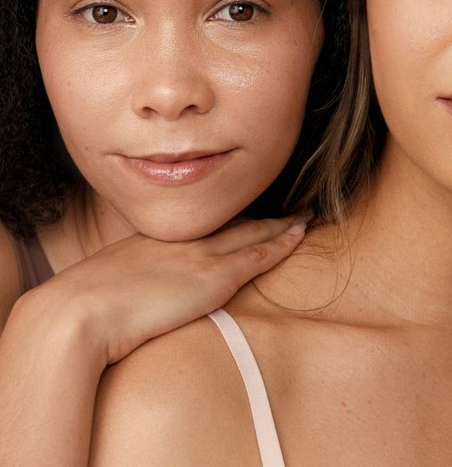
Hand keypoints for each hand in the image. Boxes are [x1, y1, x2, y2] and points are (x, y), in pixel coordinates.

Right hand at [14, 216, 305, 367]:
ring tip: (303, 217)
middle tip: (286, 207)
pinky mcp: (215, 276)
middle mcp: (180, 241)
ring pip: (251, 232)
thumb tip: (125, 298)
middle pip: (230, 222)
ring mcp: (199, 255)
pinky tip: (300, 234)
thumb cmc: (78, 311)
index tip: (244, 215)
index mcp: (153, 242)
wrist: (76, 314)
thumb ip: (124, 284)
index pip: (201, 226)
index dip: (226, 219)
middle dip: (259, 215)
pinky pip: (259, 255)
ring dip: (280, 224)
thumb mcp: (103, 287)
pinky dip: (282, 242)